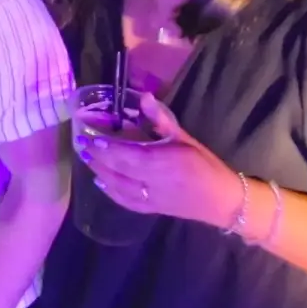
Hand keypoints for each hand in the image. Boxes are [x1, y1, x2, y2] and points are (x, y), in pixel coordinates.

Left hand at [80, 93, 240, 227]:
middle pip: (119, 170)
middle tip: (81, 144)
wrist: (225, 201)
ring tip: (87, 159)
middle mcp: (155, 182)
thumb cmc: (206, 165)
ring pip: (119, 187)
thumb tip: (144, 97)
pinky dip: (111, 192)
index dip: (108, 148)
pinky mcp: (154, 210)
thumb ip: (161, 120)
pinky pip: (127, 202)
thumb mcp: (186, 139)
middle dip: (97, 158)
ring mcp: (153, 199)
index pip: (129, 155)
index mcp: (164, 162)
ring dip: (100, 172)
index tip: (91, 138)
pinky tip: (101, 183)